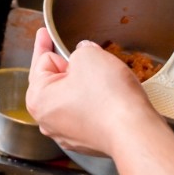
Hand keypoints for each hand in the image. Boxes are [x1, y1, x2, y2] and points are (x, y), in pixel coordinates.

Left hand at [25, 29, 156, 157]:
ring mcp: (67, 133)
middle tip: (88, 58)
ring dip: (86, 86)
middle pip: (56, 81)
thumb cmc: (109, 98)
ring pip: (73, 98)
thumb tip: (84, 55)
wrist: (134, 132)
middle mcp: (48, 120)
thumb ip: (80, 49)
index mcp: (39, 98)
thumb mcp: (89, 55)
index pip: (43, 60)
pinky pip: (88, 113)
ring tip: (105, 80)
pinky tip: (111, 97)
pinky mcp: (87, 141)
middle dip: (71, 67)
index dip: (47, 44)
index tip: (44, 33)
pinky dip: (97, 103)